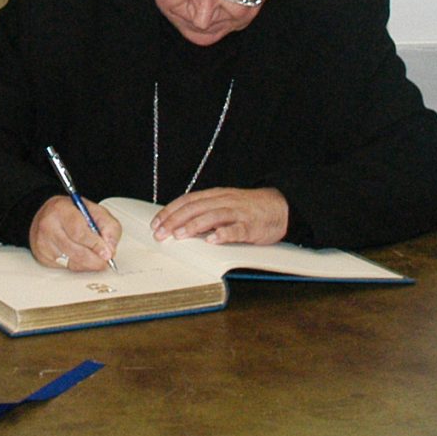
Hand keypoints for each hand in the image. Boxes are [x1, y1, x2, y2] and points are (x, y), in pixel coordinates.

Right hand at [29, 195, 119, 272]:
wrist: (48, 215)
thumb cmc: (72, 212)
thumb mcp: (94, 210)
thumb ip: (108, 226)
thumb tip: (110, 248)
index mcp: (61, 209)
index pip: (79, 231)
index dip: (95, 245)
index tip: (107, 253)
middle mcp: (48, 226)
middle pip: (75, 250)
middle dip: (94, 259)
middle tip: (105, 261)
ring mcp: (43, 242)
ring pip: (71, 262)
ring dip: (87, 264)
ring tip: (96, 259)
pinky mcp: (42, 256)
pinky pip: (65, 267)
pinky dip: (78, 266)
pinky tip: (82, 258)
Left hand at [152, 187, 288, 245]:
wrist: (281, 206)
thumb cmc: (249, 208)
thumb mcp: (225, 204)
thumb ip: (206, 212)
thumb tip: (180, 224)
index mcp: (216, 195)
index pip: (188, 200)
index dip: (170, 210)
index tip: (156, 223)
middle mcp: (224, 201)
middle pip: (195, 208)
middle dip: (175, 220)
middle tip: (160, 234)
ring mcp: (238, 213)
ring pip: (213, 216)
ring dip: (194, 226)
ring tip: (179, 235)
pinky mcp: (251, 226)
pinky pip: (236, 229)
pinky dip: (223, 234)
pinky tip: (213, 240)